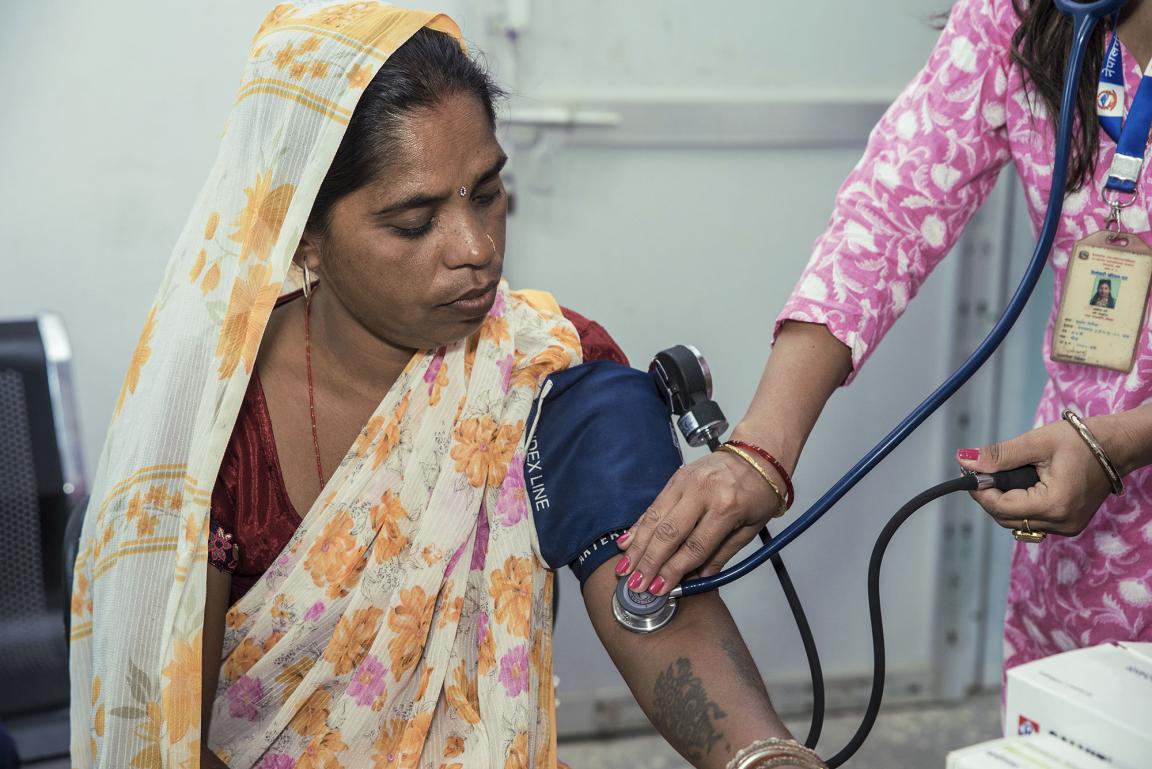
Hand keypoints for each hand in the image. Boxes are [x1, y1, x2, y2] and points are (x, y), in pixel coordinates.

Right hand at [615, 446, 784, 595]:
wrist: (756, 455)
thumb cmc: (757, 494)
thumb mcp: (750, 529)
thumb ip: (721, 554)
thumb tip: (697, 580)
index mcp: (727, 508)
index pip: (695, 546)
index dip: (674, 570)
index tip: (660, 589)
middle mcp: (703, 492)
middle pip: (669, 533)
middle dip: (649, 562)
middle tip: (636, 584)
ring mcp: (686, 482)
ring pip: (655, 519)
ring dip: (638, 547)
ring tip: (625, 569)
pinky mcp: (675, 477)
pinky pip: (653, 505)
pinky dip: (638, 526)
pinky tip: (626, 543)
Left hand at [955, 418, 1113, 536]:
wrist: (1116, 447)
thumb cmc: (1079, 441)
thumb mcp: (1036, 443)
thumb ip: (1000, 455)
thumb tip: (964, 460)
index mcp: (1054, 505)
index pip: (1002, 508)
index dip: (981, 492)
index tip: (969, 474)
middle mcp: (1061, 523)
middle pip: (1007, 519)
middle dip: (989, 497)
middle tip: (981, 473)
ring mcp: (1066, 527)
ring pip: (1017, 523)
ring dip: (1003, 502)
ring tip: (1000, 476)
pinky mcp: (1068, 525)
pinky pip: (1032, 521)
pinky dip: (1019, 506)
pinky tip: (1019, 486)